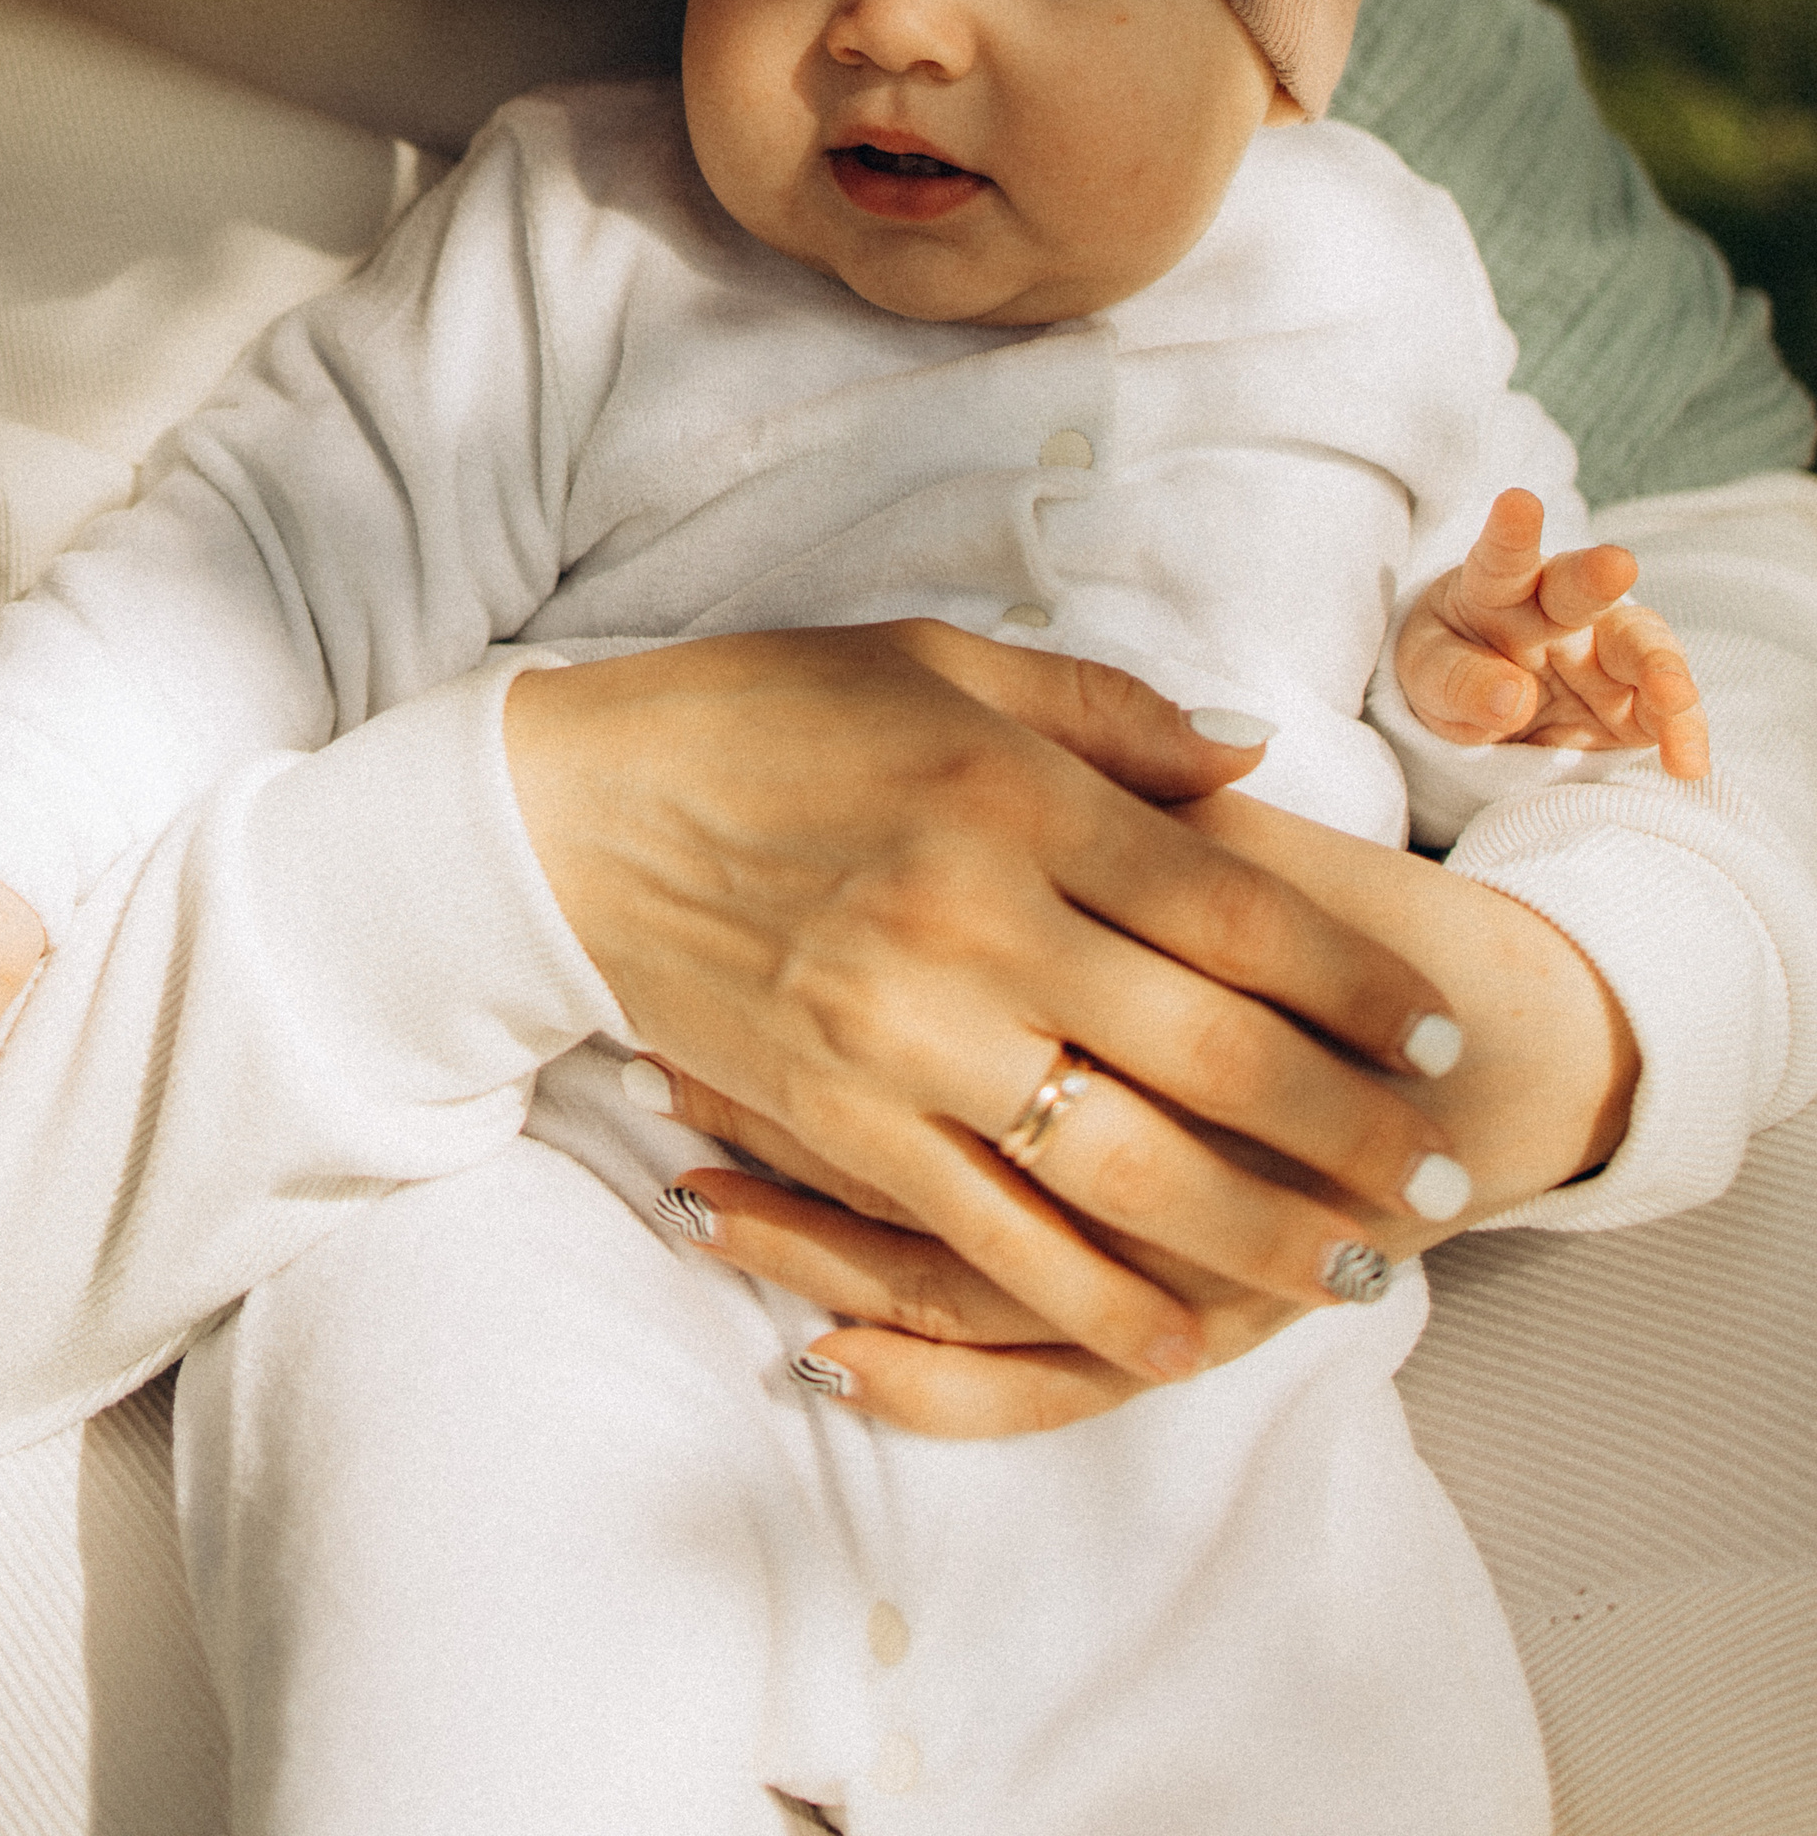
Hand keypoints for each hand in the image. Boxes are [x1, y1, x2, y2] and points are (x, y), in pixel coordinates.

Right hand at [505, 622, 1470, 1387]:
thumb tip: (1251, 768)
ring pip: (1125, 1170)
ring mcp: (904, 1041)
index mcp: (1012, 799)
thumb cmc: (759, 715)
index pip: (1232, 910)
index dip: (1354, 983)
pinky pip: (994, 1241)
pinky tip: (1183, 1336)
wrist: (566, 815)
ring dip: (1261, 1236)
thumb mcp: (935, 665)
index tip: (1430, 1029)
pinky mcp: (839, 1126)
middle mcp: (974, 926)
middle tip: (1435, 1171)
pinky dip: (1099, 1302)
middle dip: (1348, 1126)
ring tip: (1357, 1270)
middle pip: (1212, 1055)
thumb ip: (1106, 715)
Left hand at [1397, 488, 1707, 775]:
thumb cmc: (1448, 670)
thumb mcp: (1426, 676)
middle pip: (1583, 588)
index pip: (1503, 557)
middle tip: (1615, 565)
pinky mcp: (1634, 703)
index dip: (1512, 530)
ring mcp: (1605, 654)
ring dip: (1661, 669)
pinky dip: (1682, 734)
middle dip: (1598, 577)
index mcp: (1499, 588)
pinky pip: (1666, 713)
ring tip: (1671, 697)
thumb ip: (1458, 683)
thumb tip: (1513, 697)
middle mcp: (1561, 611)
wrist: (1481, 711)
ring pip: (1643, 647)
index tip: (1518, 503)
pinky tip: (1687, 761)